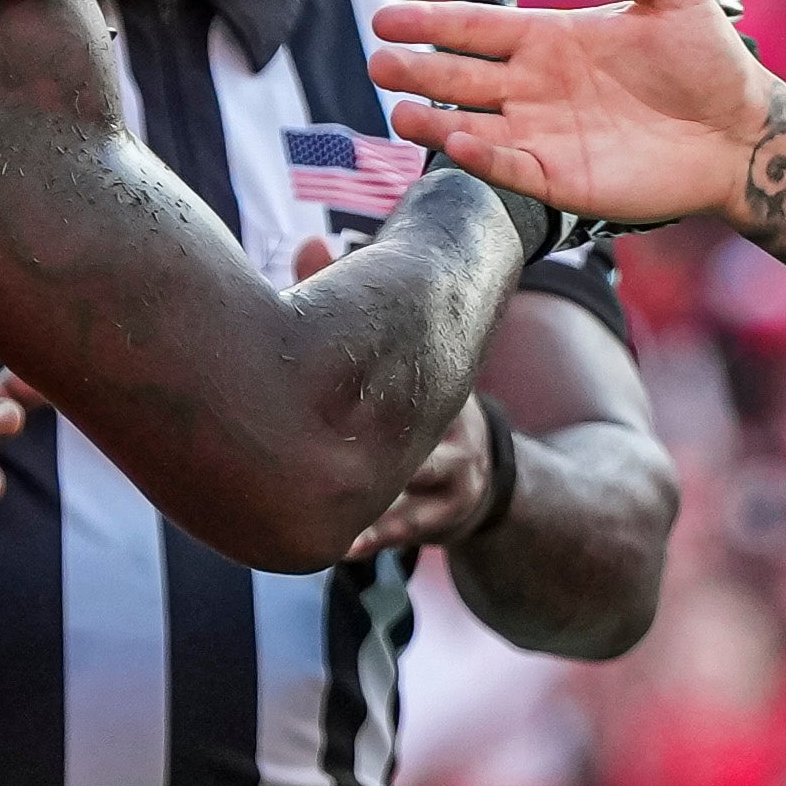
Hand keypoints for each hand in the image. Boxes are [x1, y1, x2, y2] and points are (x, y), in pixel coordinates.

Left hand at [279, 233, 500, 556]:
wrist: (481, 482)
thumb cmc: (418, 407)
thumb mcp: (404, 357)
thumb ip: (355, 300)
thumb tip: (309, 239)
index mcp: (442, 377)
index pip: (416, 362)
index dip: (382, 357)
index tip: (329, 361)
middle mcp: (456, 424)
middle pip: (414, 429)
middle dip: (368, 437)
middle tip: (304, 437)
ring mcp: (456, 474)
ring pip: (411, 484)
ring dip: (368, 494)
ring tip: (322, 498)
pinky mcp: (444, 518)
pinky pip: (407, 529)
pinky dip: (372, 536)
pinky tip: (341, 546)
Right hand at [366, 0, 767, 226]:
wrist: (741, 129)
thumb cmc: (709, 60)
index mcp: (550, 39)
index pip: (476, 29)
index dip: (430, 23)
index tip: (386, 19)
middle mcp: (536, 87)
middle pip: (460, 77)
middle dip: (416, 69)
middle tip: (378, 63)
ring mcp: (545, 135)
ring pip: (472, 126)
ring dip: (433, 121)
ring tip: (398, 110)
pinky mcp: (563, 178)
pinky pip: (511, 168)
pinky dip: (482, 159)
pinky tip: (457, 143)